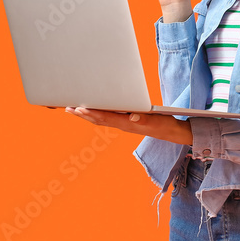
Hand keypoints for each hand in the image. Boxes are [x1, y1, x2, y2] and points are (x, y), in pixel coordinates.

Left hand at [64, 107, 192, 144]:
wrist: (170, 132)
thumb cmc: (163, 124)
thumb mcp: (156, 120)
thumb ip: (144, 119)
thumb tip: (133, 116)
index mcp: (128, 123)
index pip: (106, 117)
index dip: (92, 113)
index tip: (80, 108)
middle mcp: (122, 125)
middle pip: (99, 120)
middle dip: (83, 114)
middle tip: (69, 108)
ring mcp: (123, 125)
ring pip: (100, 120)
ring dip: (86, 116)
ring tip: (73, 110)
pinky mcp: (125, 123)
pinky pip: (106, 120)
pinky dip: (95, 116)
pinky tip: (91, 112)